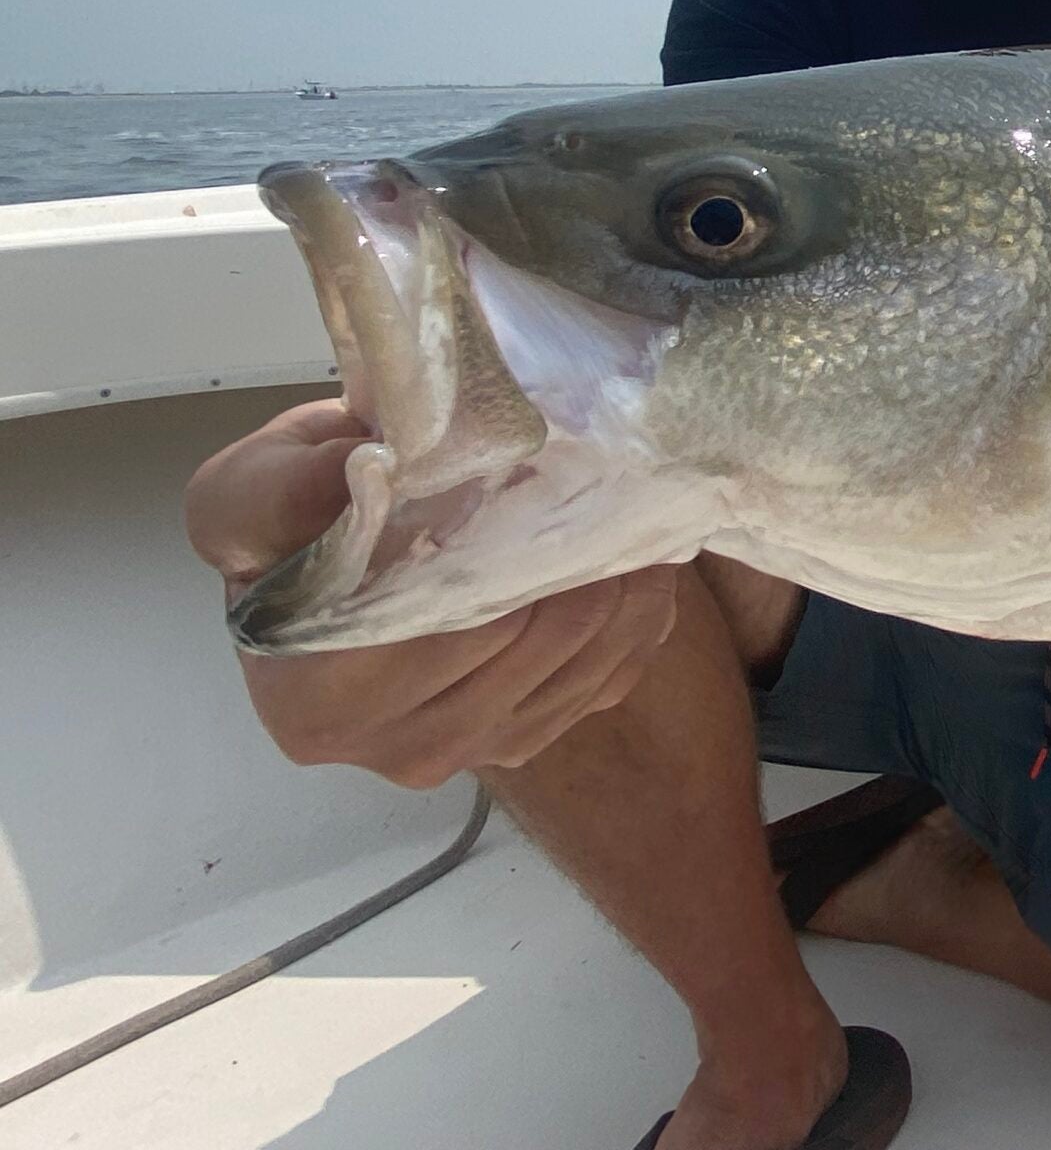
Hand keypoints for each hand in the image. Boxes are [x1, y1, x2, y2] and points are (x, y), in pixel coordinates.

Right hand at [185, 398, 679, 787]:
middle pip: (526, 646)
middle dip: (574, 564)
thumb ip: (281, 490)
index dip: (502, 556)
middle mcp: (389, 748)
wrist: (320, 546)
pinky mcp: (523, 740)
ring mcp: (466, 753)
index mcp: (314, 703)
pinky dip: (633, 624)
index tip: (540, 484)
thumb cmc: (281, 518)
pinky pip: (606, 683)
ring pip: (581, 666)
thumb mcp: (244, 492)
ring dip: (619, 592)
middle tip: (607, 489)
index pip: (445, 627)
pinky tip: (635, 570)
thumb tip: (360, 468)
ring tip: (633, 521)